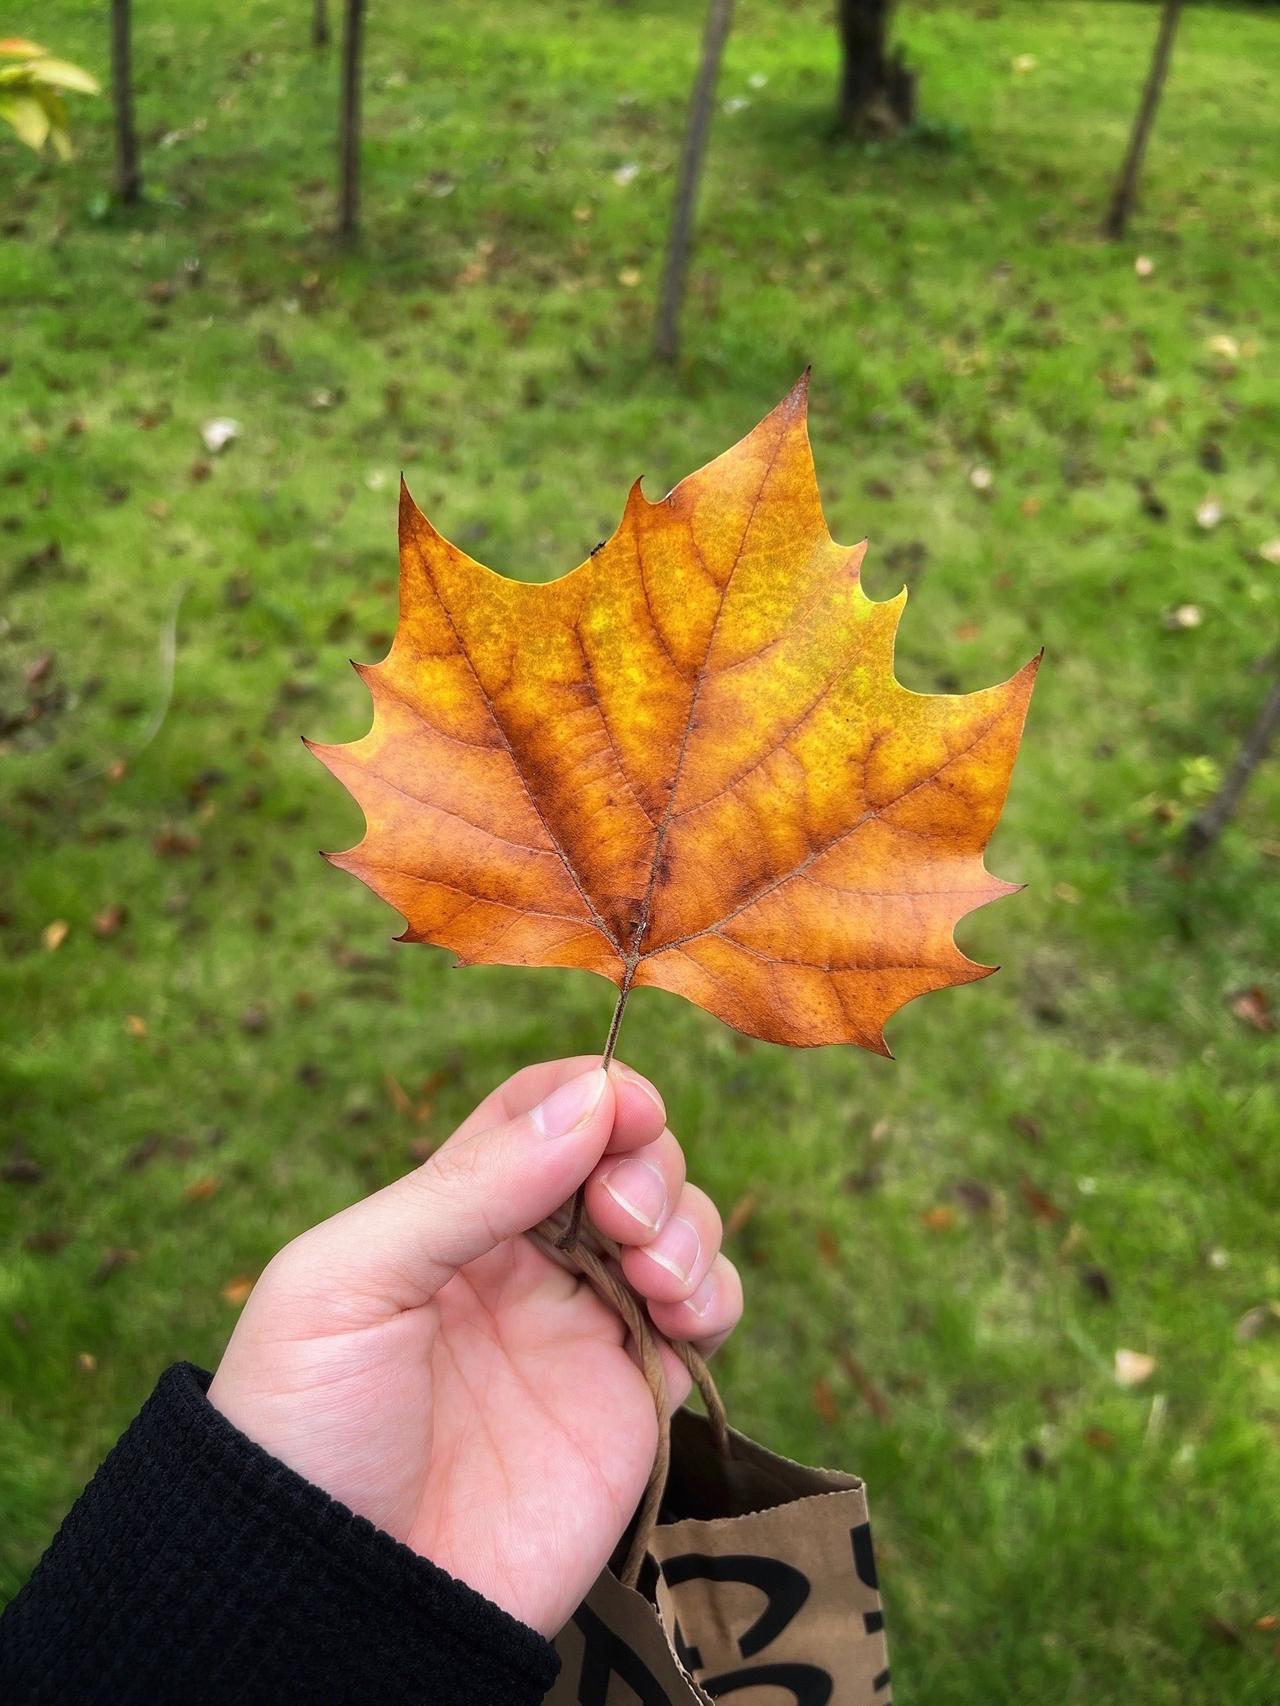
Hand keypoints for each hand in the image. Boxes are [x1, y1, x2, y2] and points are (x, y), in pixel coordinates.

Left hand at [208, 1057, 742, 1637]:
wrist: (339, 1603)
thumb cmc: (310, 1428)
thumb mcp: (353, 1283)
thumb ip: (469, 1186)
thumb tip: (592, 1097)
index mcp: (451, 1214)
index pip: (539, 1114)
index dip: (592, 1096)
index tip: (625, 1106)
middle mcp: (526, 1260)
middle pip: (623, 1158)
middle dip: (645, 1162)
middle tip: (621, 1214)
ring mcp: (584, 1328)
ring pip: (676, 1227)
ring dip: (687, 1223)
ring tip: (652, 1271)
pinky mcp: (632, 1402)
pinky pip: (705, 1319)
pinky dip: (715, 1292)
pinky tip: (682, 1311)